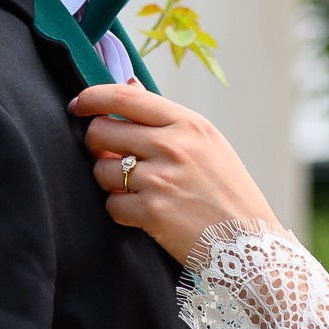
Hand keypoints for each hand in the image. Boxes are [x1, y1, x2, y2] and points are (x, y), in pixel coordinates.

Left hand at [71, 83, 278, 266]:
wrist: (250, 244)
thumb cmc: (227, 192)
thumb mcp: (207, 144)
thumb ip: (164, 117)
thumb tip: (126, 84)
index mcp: (188, 124)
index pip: (124, 98)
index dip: (92, 97)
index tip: (78, 105)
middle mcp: (174, 146)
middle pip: (102, 131)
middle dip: (96, 145)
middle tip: (110, 157)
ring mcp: (162, 179)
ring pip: (102, 170)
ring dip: (110, 182)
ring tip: (135, 190)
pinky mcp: (152, 212)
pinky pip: (111, 205)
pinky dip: (121, 211)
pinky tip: (144, 214)